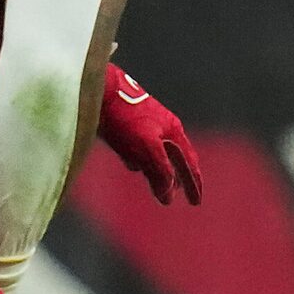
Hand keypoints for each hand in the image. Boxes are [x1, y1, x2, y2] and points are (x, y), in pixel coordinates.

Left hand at [97, 63, 202, 204]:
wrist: (98, 90)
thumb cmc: (125, 118)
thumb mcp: (148, 147)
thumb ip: (161, 172)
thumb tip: (168, 197)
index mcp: (173, 132)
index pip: (189, 164)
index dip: (193, 184)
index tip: (195, 202)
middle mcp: (162, 129)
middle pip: (175, 159)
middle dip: (179, 179)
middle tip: (183, 196)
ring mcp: (144, 126)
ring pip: (156, 154)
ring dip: (160, 171)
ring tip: (160, 186)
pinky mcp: (125, 126)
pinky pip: (137, 148)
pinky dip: (139, 159)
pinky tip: (131, 164)